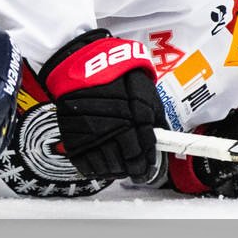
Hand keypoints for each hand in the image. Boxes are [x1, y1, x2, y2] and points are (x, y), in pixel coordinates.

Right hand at [38, 31, 164, 182]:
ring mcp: (91, 136)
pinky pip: (87, 166)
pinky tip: (101, 162)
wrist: (81, 67)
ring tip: (119, 166)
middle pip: (126, 164)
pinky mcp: (74, 140)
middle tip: (134, 169)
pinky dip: (96, 169)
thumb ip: (154, 116)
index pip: (143, 154)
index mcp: (133, 119)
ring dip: (116, 170)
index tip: (146, 170)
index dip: (146, 166)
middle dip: (133, 169)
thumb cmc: (115, 77)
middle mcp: (112, 130)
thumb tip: (163, 137)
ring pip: (107, 168)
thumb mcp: (144, 90)